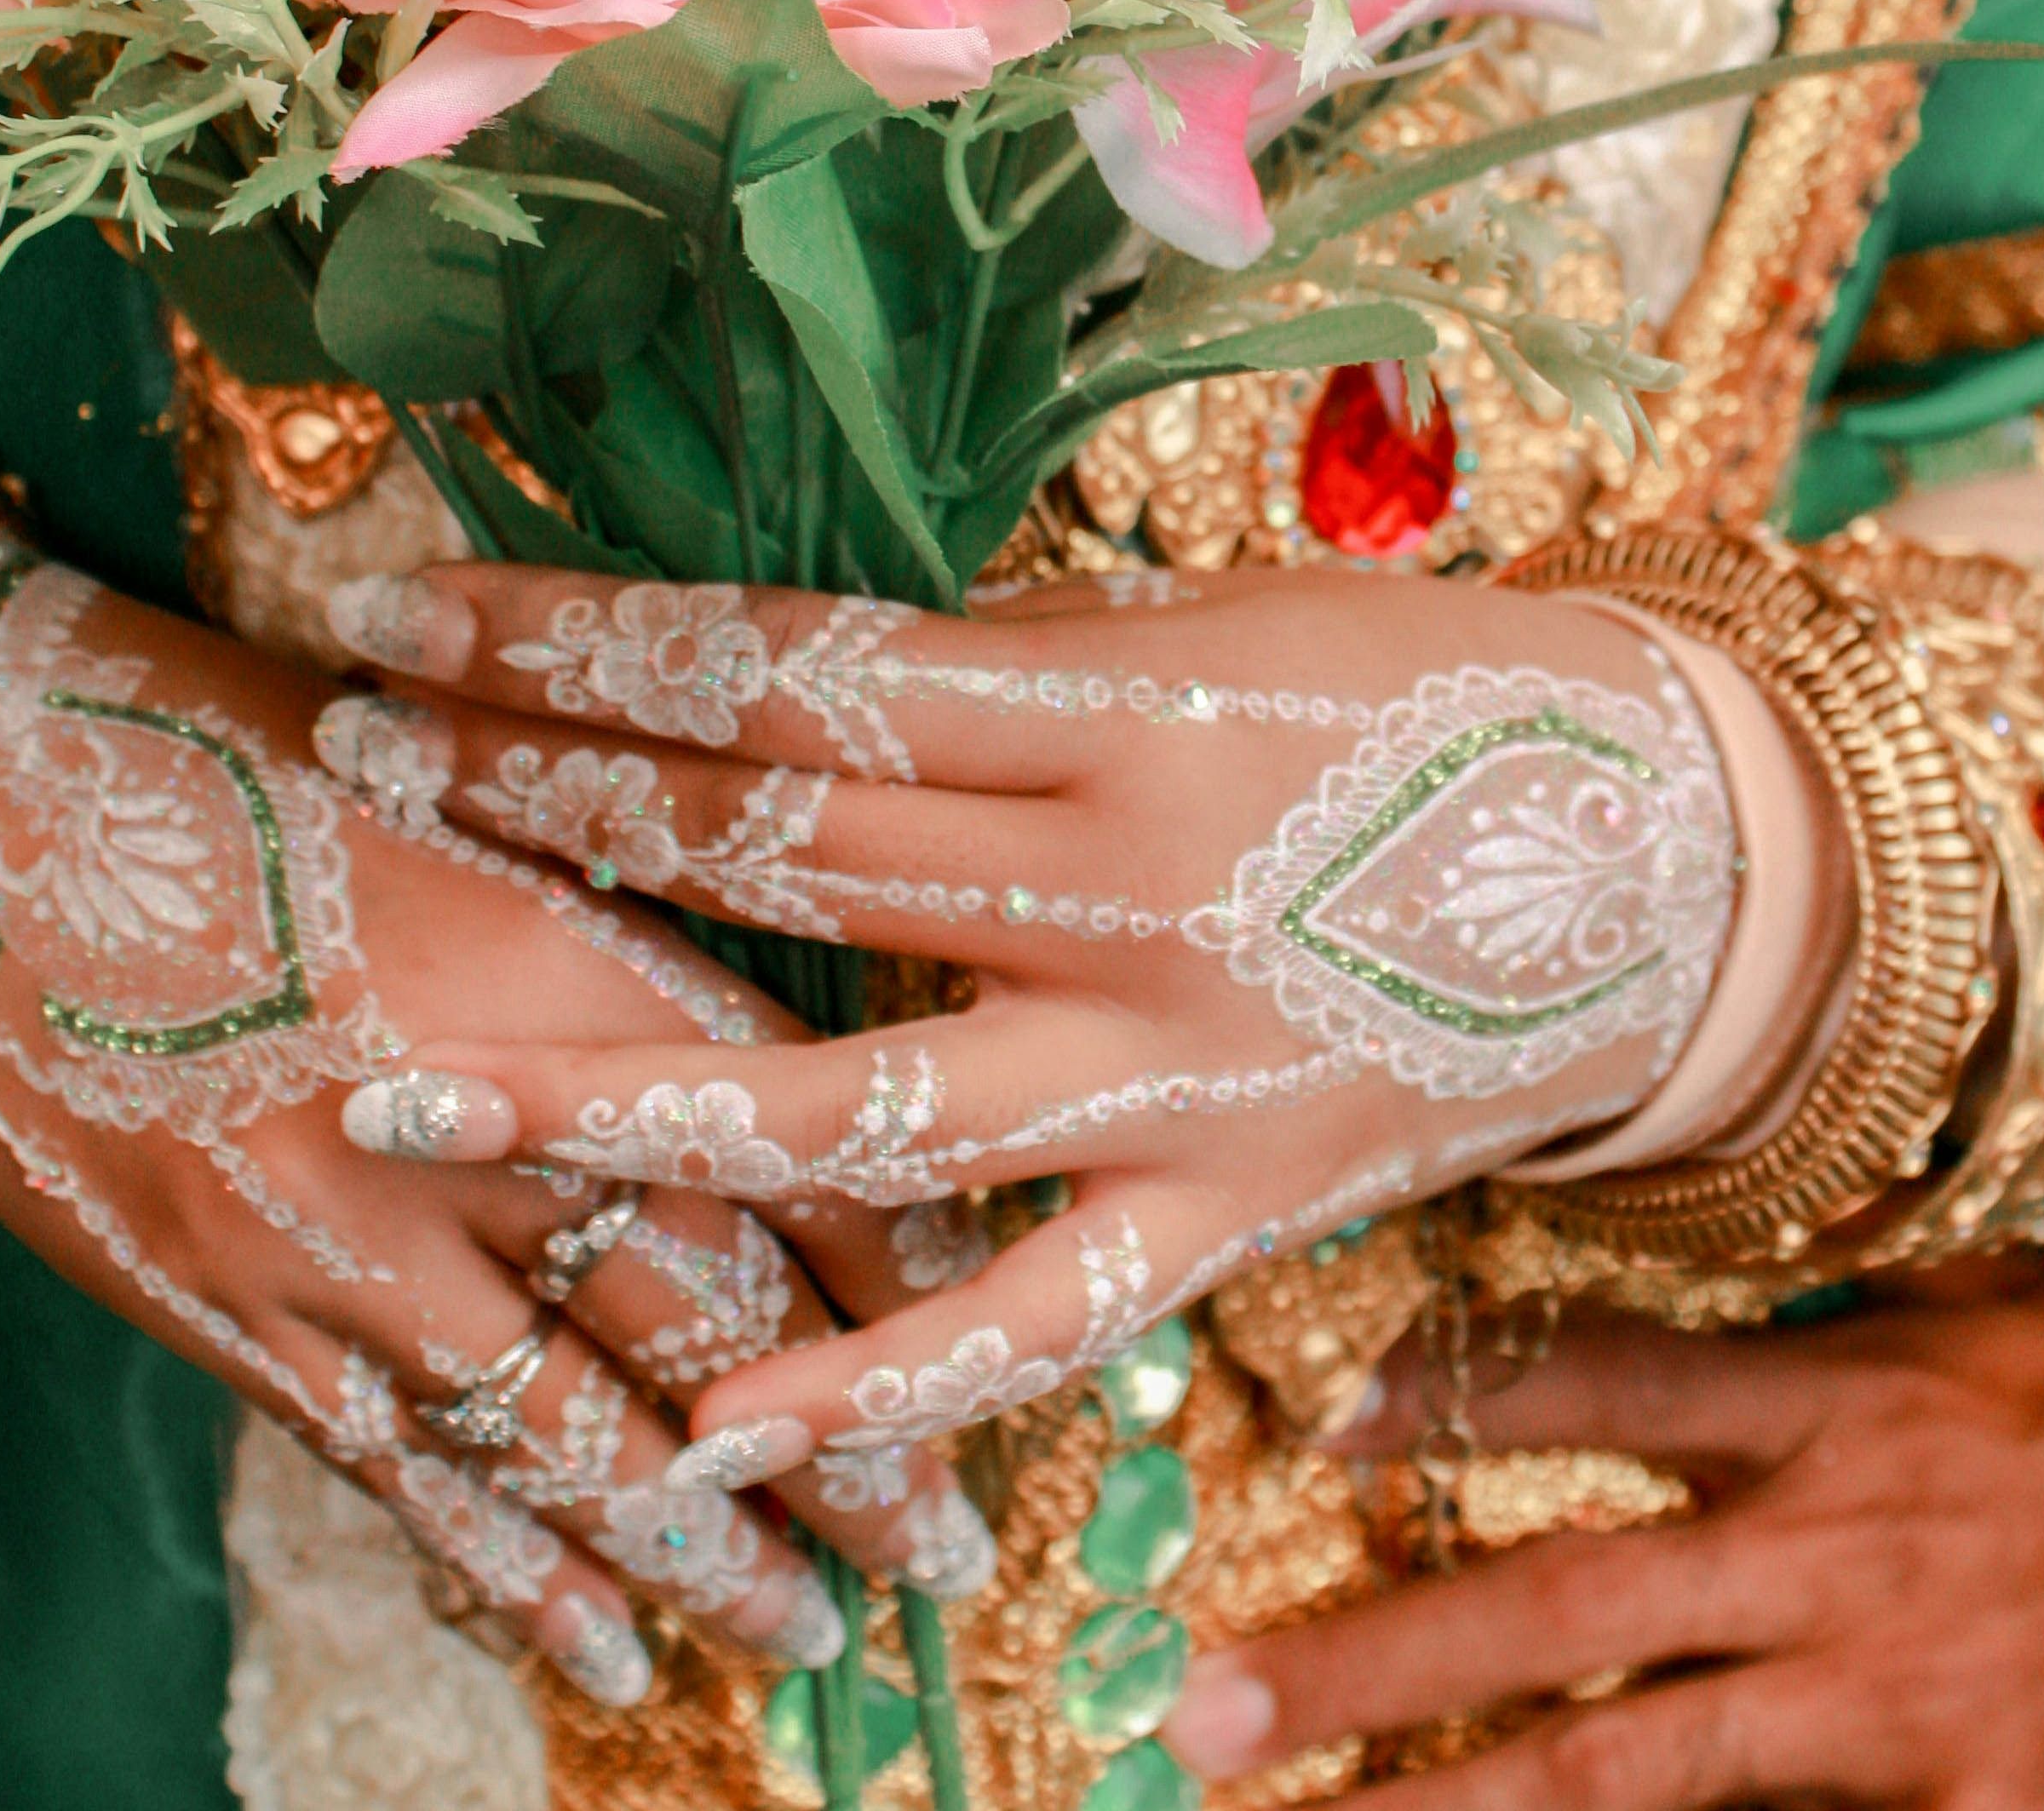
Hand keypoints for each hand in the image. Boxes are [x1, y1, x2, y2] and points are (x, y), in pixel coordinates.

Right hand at [0, 523, 985, 1707]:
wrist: (5, 799)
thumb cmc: (285, 781)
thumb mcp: (518, 833)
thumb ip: (660, 969)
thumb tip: (822, 1071)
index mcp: (603, 990)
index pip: (814, 1165)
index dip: (915, 1279)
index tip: (1001, 1353)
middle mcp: (507, 1126)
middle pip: (722, 1330)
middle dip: (845, 1455)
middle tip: (942, 1553)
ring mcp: (368, 1236)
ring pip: (580, 1437)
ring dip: (704, 1549)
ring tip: (803, 1629)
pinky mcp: (248, 1308)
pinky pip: (413, 1476)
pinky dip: (513, 1578)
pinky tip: (598, 1652)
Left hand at [312, 559, 1749, 1492]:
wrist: (1679, 862)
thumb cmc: (1444, 701)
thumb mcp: (1233, 627)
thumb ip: (1022, 667)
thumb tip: (807, 683)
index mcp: (1129, 710)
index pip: (796, 672)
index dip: (585, 640)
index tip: (413, 608)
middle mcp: (1132, 888)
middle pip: (787, 850)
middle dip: (550, 792)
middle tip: (363, 757)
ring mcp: (1176, 1070)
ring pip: (862, 1098)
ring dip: (627, 1097)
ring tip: (415, 1089)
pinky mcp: (1234, 1211)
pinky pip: (1040, 1320)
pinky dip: (887, 1386)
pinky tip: (718, 1435)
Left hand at [1159, 1277, 2043, 1810]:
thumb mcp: (1997, 1315)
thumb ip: (1836, 1315)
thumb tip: (1679, 1276)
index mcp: (1843, 1405)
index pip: (1604, 1387)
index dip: (1457, 1402)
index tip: (1324, 1422)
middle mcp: (1835, 1550)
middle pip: (1562, 1604)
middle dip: (1377, 1659)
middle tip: (1207, 1704)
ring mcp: (1887, 1695)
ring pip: (1628, 1766)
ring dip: (1453, 1805)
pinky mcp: (1965, 1804)